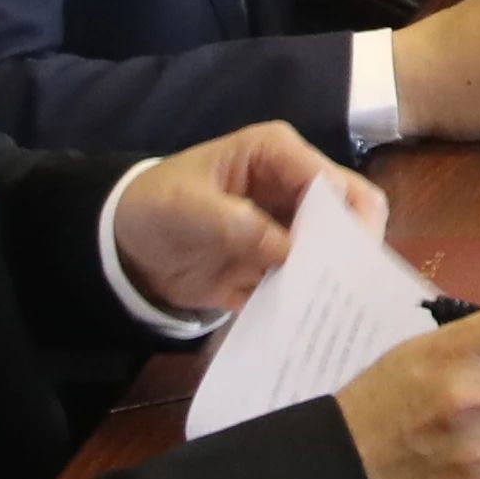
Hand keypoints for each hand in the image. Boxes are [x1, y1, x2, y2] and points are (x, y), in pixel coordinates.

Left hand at [105, 121, 377, 323]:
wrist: (127, 245)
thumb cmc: (156, 204)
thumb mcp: (187, 206)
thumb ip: (235, 223)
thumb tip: (287, 250)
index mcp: (277, 154)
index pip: (332, 180)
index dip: (346, 217)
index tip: (343, 259)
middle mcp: (295, 187)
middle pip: (352, 213)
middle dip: (352, 250)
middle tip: (347, 289)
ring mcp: (292, 227)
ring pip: (338, 251)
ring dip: (335, 279)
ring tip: (335, 313)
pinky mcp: (282, 263)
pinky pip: (309, 282)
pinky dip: (311, 300)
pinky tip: (310, 324)